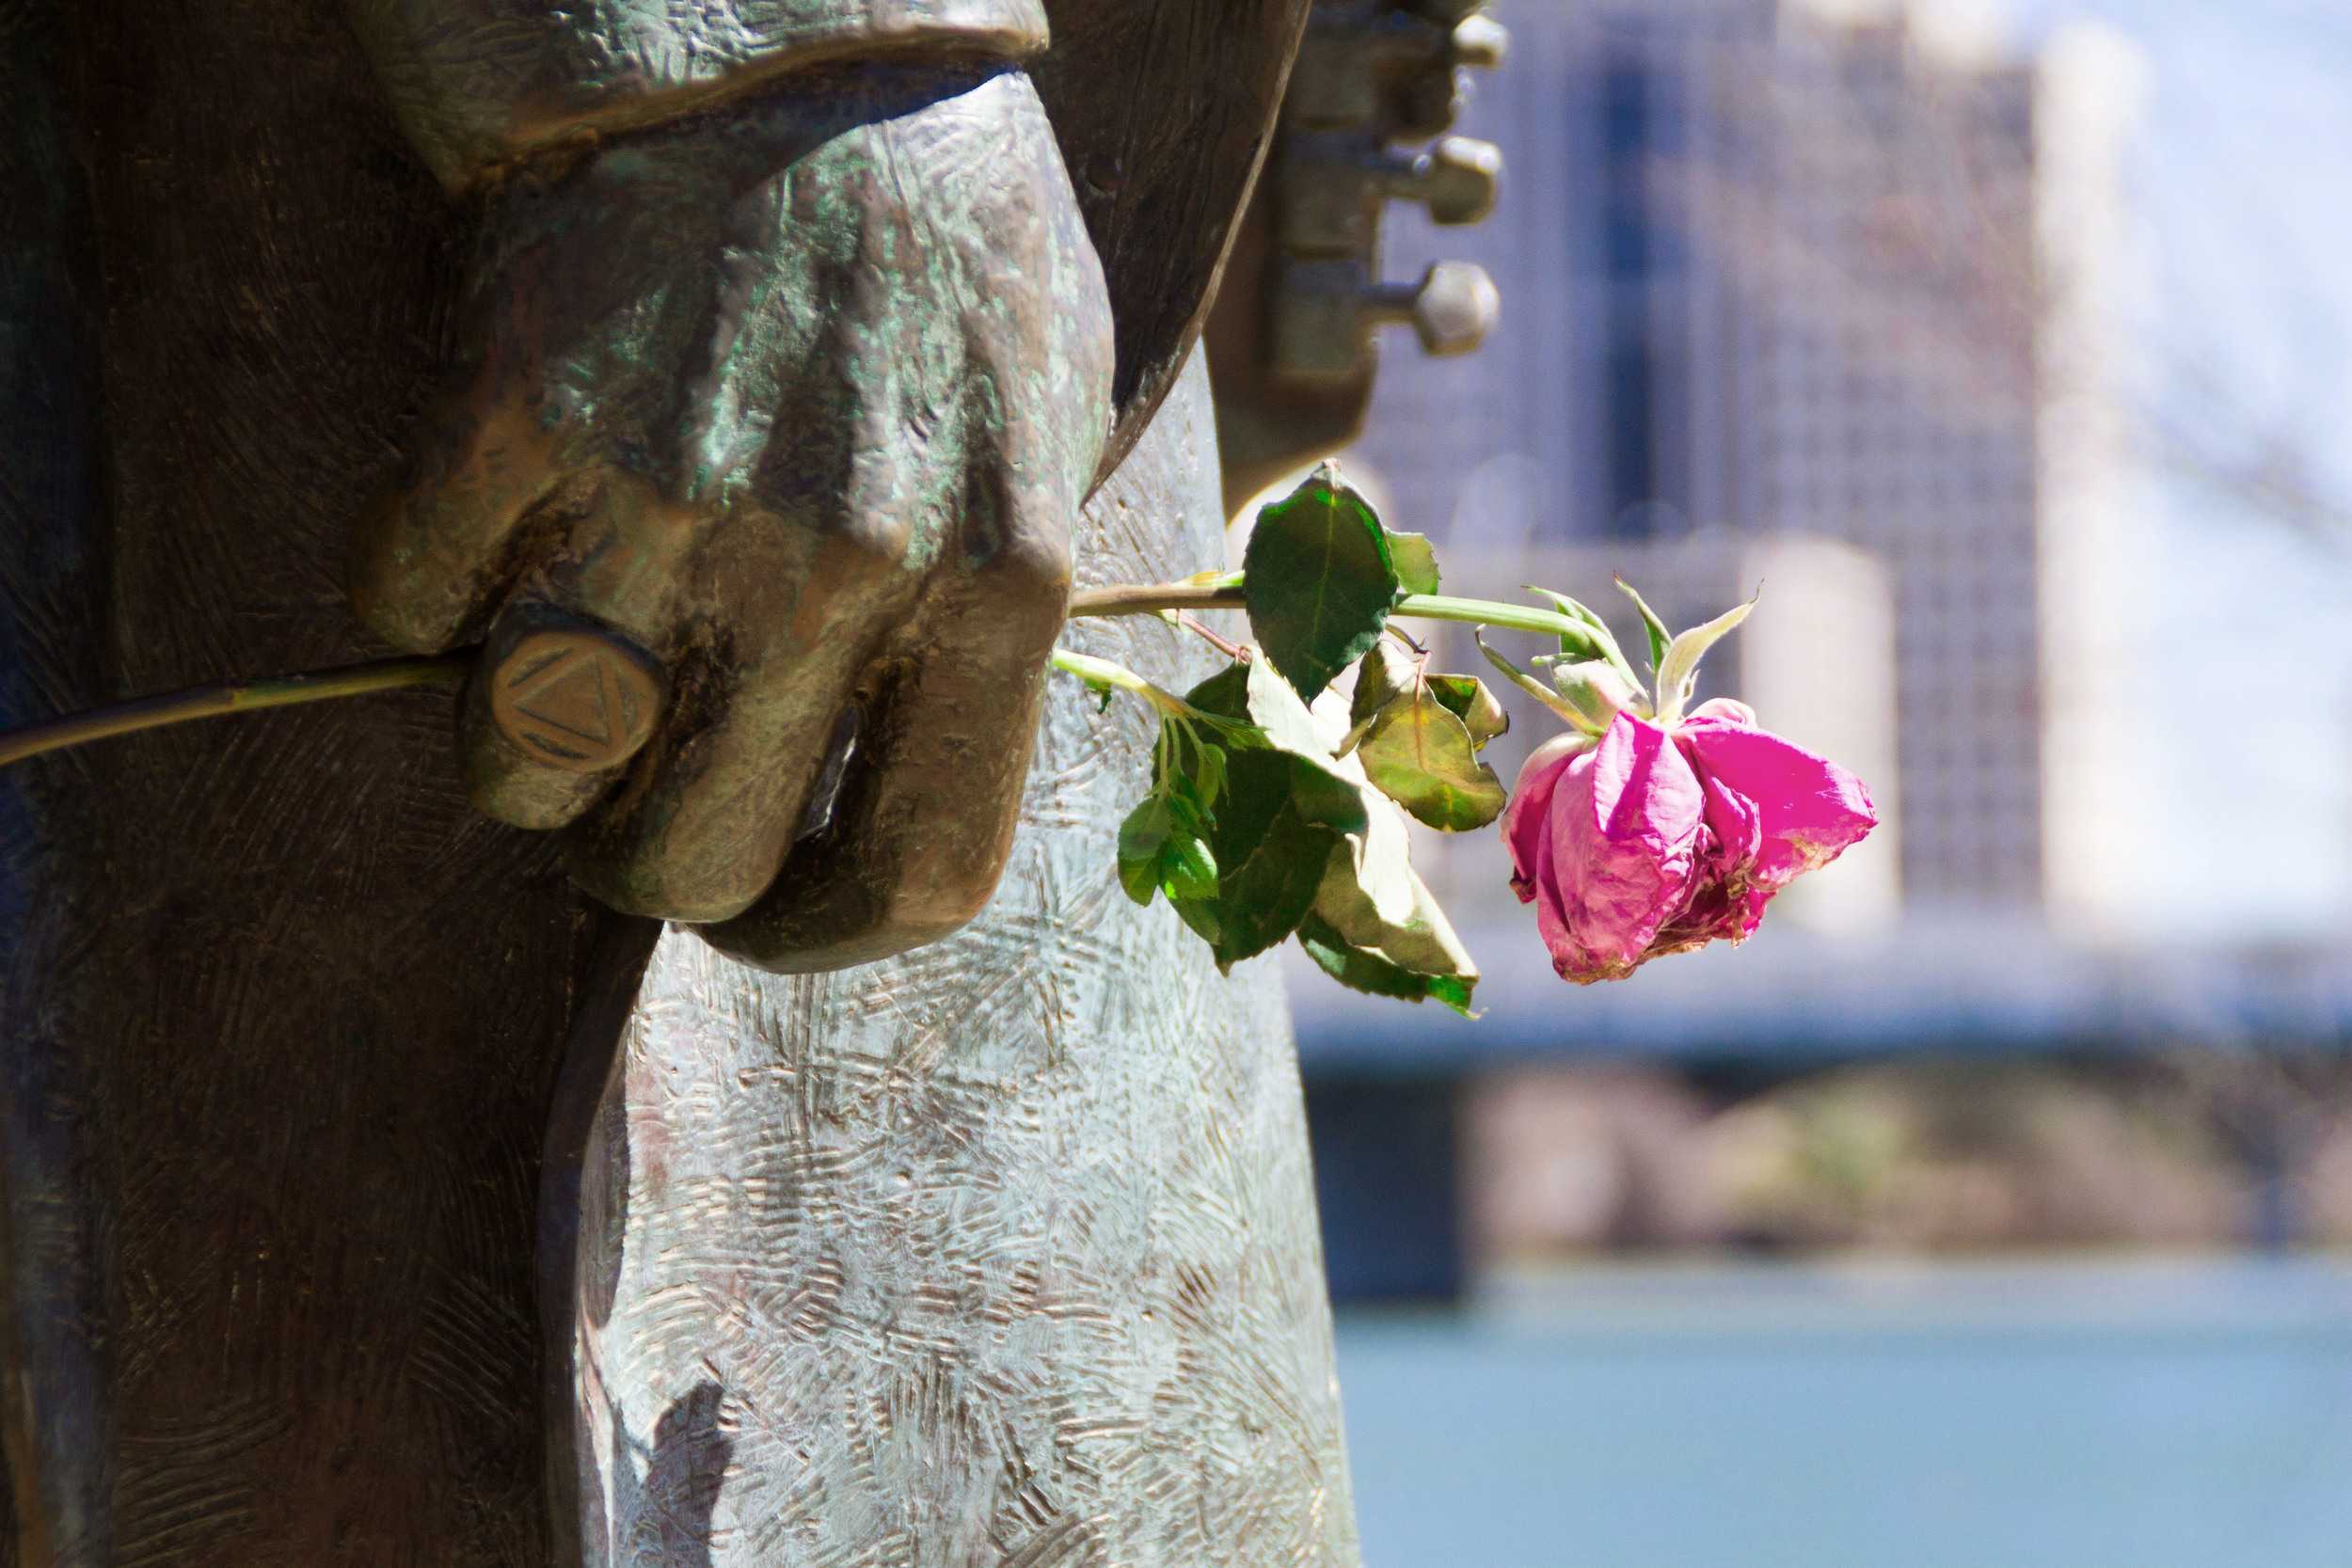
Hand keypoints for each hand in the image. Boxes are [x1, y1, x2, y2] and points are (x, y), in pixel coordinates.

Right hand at [351, 68, 1111, 968]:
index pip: (920, 876)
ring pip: (525, 770)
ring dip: (520, 765)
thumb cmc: (946, 245)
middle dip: (651, 869)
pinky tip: (475, 551)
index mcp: (1000, 579)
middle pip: (692, 865)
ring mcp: (671, 492)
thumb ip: (1004, 618)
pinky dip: (415, 610)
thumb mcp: (1053, 429)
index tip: (774, 914)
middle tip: (641, 802)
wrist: (799, 35)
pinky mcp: (516, 410)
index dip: (827, 938)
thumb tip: (914, 776)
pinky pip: (404, 613)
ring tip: (556, 689)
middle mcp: (842, 563)